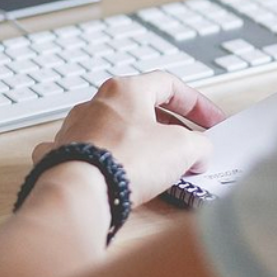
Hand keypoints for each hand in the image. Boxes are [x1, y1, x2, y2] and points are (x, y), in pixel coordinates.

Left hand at [32, 72, 225, 204]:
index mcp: (125, 89)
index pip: (169, 85)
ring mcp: (78, 129)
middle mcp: (96, 103)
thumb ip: (199, 144)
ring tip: (163, 167)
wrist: (82, 191)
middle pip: (142, 108)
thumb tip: (199, 151)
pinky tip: (128, 177)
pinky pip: (98, 153)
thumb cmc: (125, 161)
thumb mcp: (182, 148)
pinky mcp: (66, 155)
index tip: (210, 121)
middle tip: (189, 145)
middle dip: (172, 128)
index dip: (196, 104)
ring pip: (119, 132)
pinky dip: (117, 162)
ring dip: (144, 146)